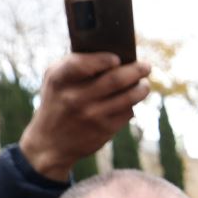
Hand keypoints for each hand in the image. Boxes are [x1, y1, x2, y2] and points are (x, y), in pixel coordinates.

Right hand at [19, 53, 152, 182]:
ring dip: (141, 88)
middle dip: (136, 70)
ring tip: (144, 84)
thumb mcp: (55, 79)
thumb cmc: (57, 100)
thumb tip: (112, 54)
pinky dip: (132, 104)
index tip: (117, 59)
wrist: (50, 142)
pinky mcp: (104, 131)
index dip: (102, 60)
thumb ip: (75, 63)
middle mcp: (75, 99)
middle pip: (114, 80)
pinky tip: (131, 100)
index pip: (81, 65)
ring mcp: (91, 116)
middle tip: (147, 66)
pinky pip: (127, 112)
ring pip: (127, 97)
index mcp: (59, 80)